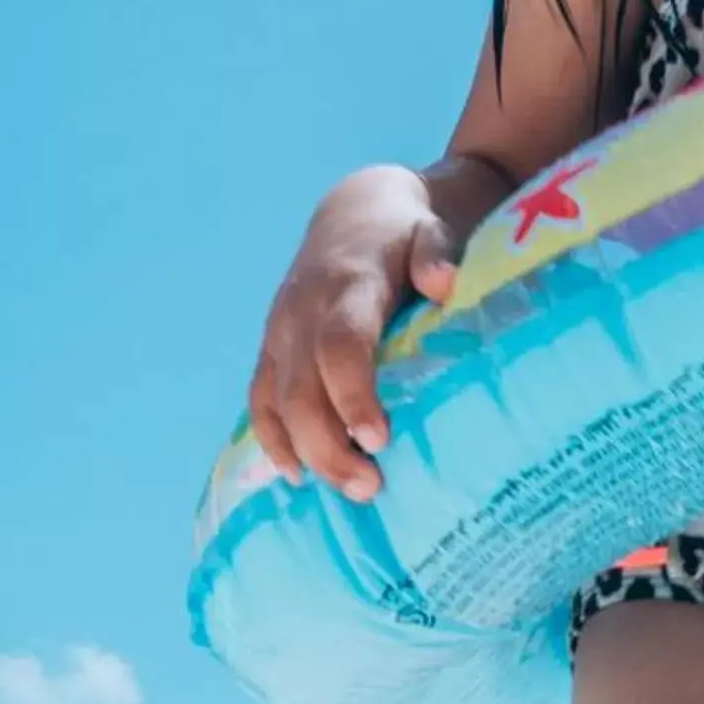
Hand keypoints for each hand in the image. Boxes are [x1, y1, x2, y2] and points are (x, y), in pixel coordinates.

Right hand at [249, 167, 459, 498]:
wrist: (354, 211)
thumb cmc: (406, 232)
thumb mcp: (430, 227)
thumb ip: (436, 252)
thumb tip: (443, 283)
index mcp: (346, 285)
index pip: (339, 346)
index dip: (352, 395)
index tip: (377, 440)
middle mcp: (303, 312)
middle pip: (302, 390)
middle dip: (329, 446)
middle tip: (370, 488)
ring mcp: (280, 332)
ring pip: (277, 403)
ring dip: (306, 454)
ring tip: (350, 491)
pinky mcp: (271, 348)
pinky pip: (260, 400)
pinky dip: (273, 440)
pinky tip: (298, 476)